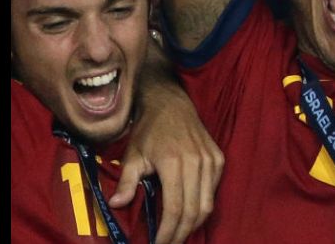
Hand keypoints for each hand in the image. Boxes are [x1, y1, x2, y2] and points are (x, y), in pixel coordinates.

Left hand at [111, 81, 223, 243]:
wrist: (171, 103)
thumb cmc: (149, 130)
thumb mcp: (133, 155)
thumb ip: (126, 181)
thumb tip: (116, 204)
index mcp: (174, 162)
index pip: (175, 208)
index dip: (168, 232)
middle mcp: (196, 162)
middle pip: (193, 211)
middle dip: (181, 234)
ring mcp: (210, 160)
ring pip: (207, 204)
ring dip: (194, 224)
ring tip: (179, 234)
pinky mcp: (218, 158)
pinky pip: (213, 190)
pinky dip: (202, 206)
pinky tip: (190, 213)